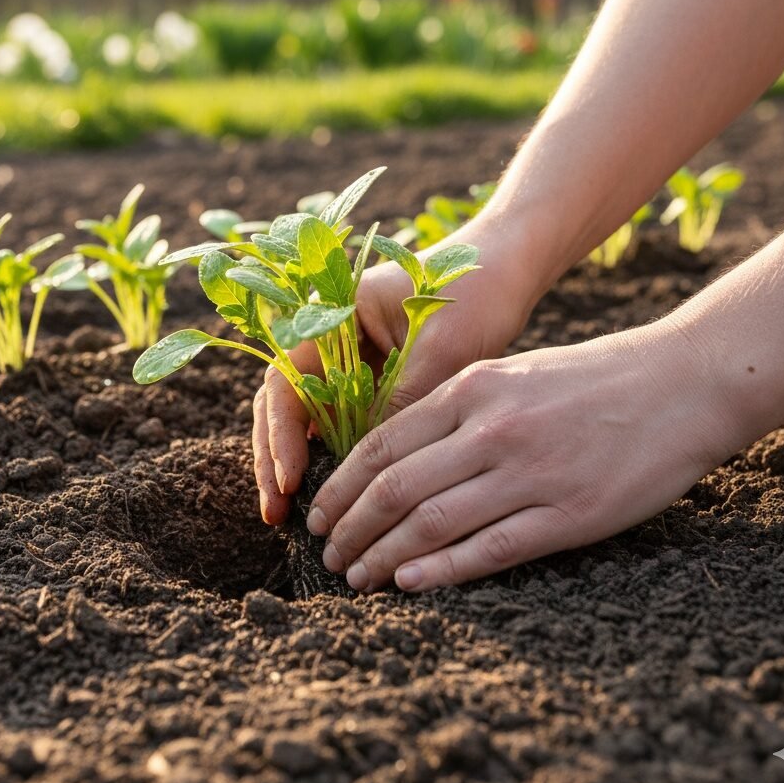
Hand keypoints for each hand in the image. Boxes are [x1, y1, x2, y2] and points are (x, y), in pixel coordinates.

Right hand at [251, 223, 534, 524]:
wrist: (507, 267)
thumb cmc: (475, 292)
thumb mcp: (441, 349)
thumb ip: (402, 401)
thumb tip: (366, 470)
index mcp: (331, 312)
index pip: (285, 377)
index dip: (281, 432)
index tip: (290, 479)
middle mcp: (329, 335)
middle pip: (283, 401)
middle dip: (275, 456)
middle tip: (278, 513)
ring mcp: (347, 357)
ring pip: (306, 416)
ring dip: (297, 461)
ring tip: (291, 514)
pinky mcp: (370, 377)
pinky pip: (339, 420)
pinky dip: (333, 454)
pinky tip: (336, 494)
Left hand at [306, 321, 734, 590]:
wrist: (681, 382)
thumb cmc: (594, 377)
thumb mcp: (514, 371)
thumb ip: (458, 406)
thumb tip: (400, 453)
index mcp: (472, 389)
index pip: (382, 444)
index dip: (341, 486)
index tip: (320, 512)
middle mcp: (490, 429)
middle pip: (395, 489)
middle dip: (350, 528)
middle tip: (328, 556)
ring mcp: (529, 472)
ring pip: (431, 522)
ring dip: (383, 555)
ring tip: (355, 578)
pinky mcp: (569, 514)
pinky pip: (490, 548)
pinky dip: (441, 569)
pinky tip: (409, 582)